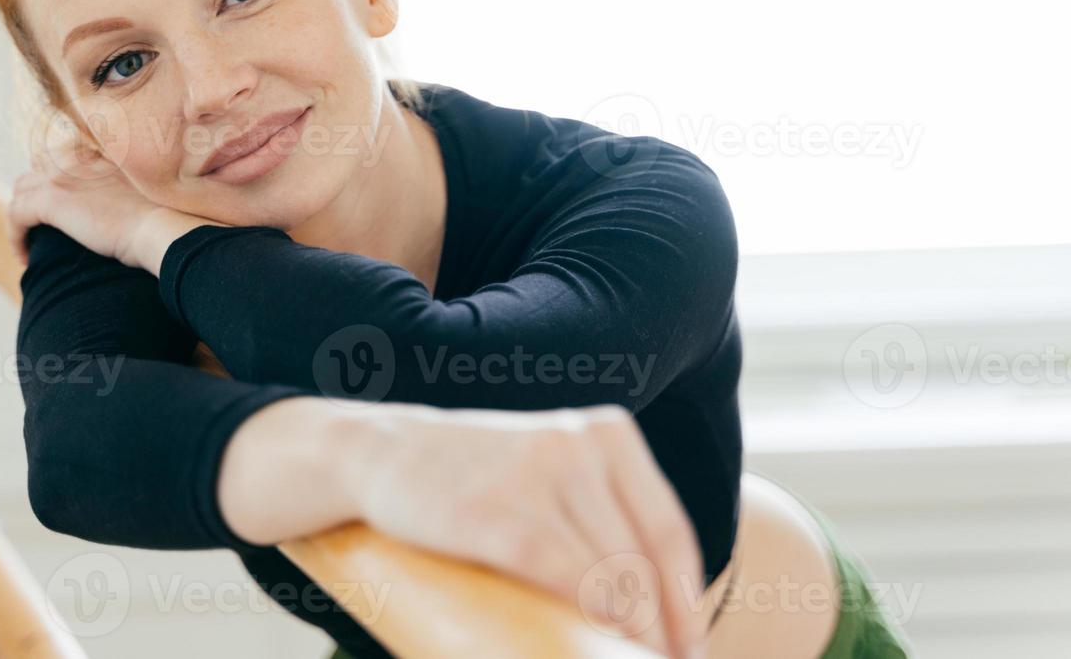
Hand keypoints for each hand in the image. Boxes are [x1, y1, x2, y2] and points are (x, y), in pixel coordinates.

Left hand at [7, 138, 220, 271]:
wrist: (163, 227)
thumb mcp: (152, 196)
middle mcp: (78, 157)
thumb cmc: (167, 219)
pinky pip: (16, 213)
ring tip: (29, 242)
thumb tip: (137, 210)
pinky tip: (25, 255)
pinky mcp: (52, 199)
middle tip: (40, 226)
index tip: (63, 209)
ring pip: (22, 190)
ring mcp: (63, 176)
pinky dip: (15, 235)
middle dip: (33, 195)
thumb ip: (134, 192)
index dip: (57, 180)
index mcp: (101, 154)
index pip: (65, 156)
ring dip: (21, 216)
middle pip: (37, 169)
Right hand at [344, 403, 708, 657]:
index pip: (669, 532)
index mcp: (609, 433)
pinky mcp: (499, 515)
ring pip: (612, 577)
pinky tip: (594, 651)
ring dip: (631, 638)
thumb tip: (656, 598)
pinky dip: (591, 623)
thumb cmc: (472, 475)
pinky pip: (566, 579)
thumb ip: (600, 505)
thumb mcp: (549, 464)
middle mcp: (583, 446)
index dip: (687, 601)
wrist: (380, 450)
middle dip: (661, 631)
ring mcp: (540, 477)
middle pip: (644, 562)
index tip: (690, 648)